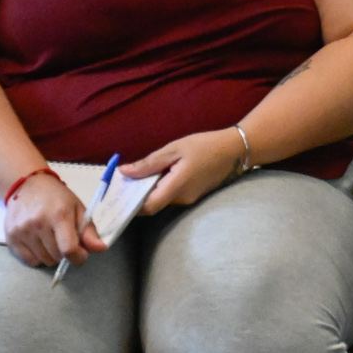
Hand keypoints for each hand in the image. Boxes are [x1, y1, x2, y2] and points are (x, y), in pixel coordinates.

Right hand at [2, 169, 98, 269]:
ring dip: (51, 255)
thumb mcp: (78, 209)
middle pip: (56, 256)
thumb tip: (101, 249)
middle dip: (65, 254)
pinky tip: (39, 243)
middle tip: (65, 241)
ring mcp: (21, 231)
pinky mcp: (10, 237)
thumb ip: (89, 231)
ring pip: (43, 260)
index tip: (81, 256)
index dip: (78, 258)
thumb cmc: (57, 198)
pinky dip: (37, 256)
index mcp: (58, 215)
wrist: (27, 186)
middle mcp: (37, 224)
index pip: (68, 249)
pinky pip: (29, 260)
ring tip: (51, 240)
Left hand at [122, 130, 248, 215]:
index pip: (148, 206)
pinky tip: (157, 175)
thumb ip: (149, 163)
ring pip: (162, 199)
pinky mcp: (193, 194)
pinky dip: (160, 188)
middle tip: (122, 182)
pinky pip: (171, 195)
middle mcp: (182, 198)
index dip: (131, 205)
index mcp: (177, 186)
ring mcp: (189, 198)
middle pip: (153, 204)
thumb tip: (124, 172)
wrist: (235, 150)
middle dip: (136, 196)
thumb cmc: (205, 146)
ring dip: (148, 190)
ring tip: (137, 174)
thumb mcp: (174, 149)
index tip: (117, 196)